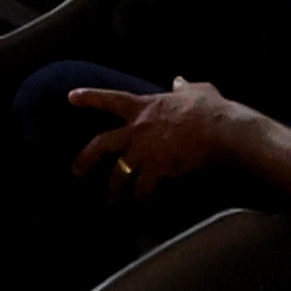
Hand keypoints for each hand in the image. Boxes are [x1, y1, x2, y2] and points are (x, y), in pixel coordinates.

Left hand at [66, 77, 262, 192]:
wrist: (220, 130)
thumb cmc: (209, 108)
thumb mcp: (197, 90)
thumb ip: (183, 87)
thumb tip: (179, 81)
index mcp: (144, 107)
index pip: (111, 99)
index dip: (90, 97)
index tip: (71, 97)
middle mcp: (138, 130)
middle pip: (103, 144)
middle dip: (86, 158)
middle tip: (75, 171)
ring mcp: (145, 152)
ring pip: (119, 174)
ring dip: (113, 191)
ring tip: (110, 203)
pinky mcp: (157, 170)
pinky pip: (143, 191)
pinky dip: (142, 201)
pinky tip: (143, 209)